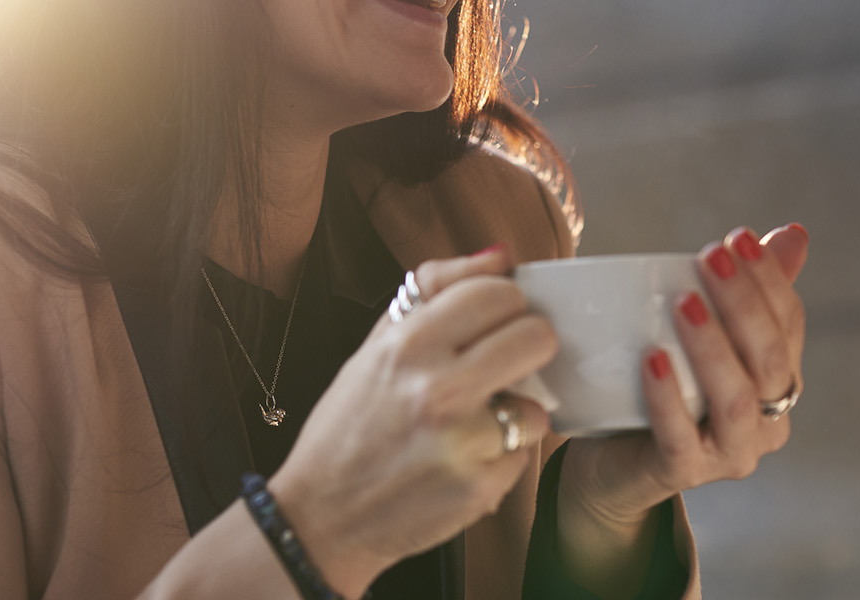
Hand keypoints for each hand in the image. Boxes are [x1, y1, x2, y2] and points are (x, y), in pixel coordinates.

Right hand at [268, 246, 555, 597]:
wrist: (322, 515)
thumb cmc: (350, 426)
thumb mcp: (375, 345)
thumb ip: (435, 290)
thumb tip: (503, 254)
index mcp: (408, 344)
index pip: (498, 292)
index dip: (506, 304)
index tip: (495, 322)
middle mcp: (436, 389)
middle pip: (537, 338)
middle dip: (527, 350)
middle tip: (505, 366)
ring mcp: (461, 442)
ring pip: (536, 407)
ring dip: (514, 415)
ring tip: (474, 426)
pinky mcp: (478, 490)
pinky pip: (521, 457)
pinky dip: (500, 458)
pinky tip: (463, 461)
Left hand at [555, 224, 810, 592]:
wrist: (611, 461)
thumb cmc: (661, 388)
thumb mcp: (697, 333)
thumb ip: (740, 289)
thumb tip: (794, 232)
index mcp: (778, 382)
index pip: (788, 325)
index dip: (769, 280)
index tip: (737, 237)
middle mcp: (766, 421)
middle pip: (768, 360)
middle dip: (743, 304)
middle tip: (711, 258)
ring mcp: (728, 453)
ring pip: (735, 401)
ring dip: (712, 346)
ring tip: (683, 300)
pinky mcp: (682, 473)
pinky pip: (680, 438)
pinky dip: (668, 397)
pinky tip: (651, 359)